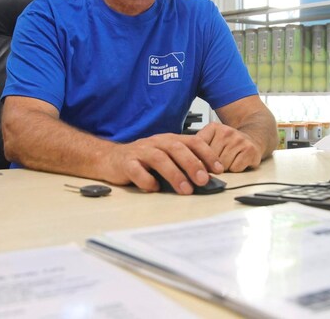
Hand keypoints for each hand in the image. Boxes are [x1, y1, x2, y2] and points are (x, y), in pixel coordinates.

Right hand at [104, 133, 224, 194]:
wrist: (110, 158)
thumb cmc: (143, 159)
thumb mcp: (166, 157)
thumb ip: (183, 164)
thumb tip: (207, 178)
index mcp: (170, 139)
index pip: (193, 141)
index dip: (207, 154)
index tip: (219, 169)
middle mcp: (157, 142)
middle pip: (177, 149)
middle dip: (193, 164)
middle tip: (203, 180)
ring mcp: (141, 151)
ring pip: (160, 159)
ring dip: (175, 174)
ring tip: (185, 189)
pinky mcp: (126, 163)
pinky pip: (137, 170)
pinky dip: (146, 180)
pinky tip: (153, 188)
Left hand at [196, 122, 263, 171]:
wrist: (253, 137)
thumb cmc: (229, 143)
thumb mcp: (211, 140)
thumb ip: (198, 149)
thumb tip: (190, 166)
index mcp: (213, 128)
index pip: (198, 147)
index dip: (197, 159)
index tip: (197, 164)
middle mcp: (226, 131)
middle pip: (210, 159)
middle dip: (212, 165)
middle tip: (218, 161)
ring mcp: (239, 140)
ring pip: (223, 166)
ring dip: (225, 168)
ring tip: (229, 160)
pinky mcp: (250, 150)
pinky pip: (235, 168)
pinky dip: (236, 169)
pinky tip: (238, 161)